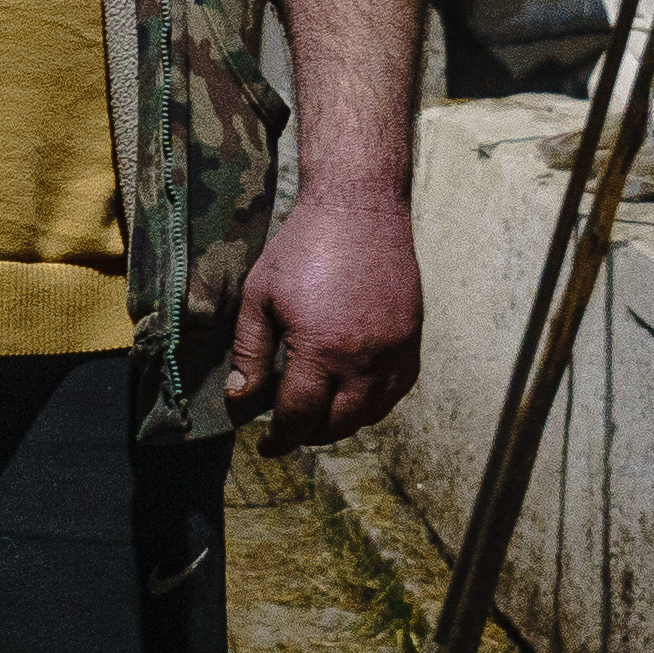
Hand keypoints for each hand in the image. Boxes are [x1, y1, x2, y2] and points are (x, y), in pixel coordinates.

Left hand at [228, 177, 419, 442]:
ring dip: (341, 425)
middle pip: (337, 424)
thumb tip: (241, 400)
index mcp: (321, 349)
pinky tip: (353, 398)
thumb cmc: (302, 248)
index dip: (279, 438)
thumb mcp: (259, 297)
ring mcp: (394, 351)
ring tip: (317, 418)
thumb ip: (248, 353)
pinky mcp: (412, 339)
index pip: (299, 416)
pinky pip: (397, 392)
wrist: (359, 207)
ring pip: (370, 414)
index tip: (266, 445)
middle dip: (308, 436)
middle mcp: (364, 358)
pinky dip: (374, 405)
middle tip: (287, 433)